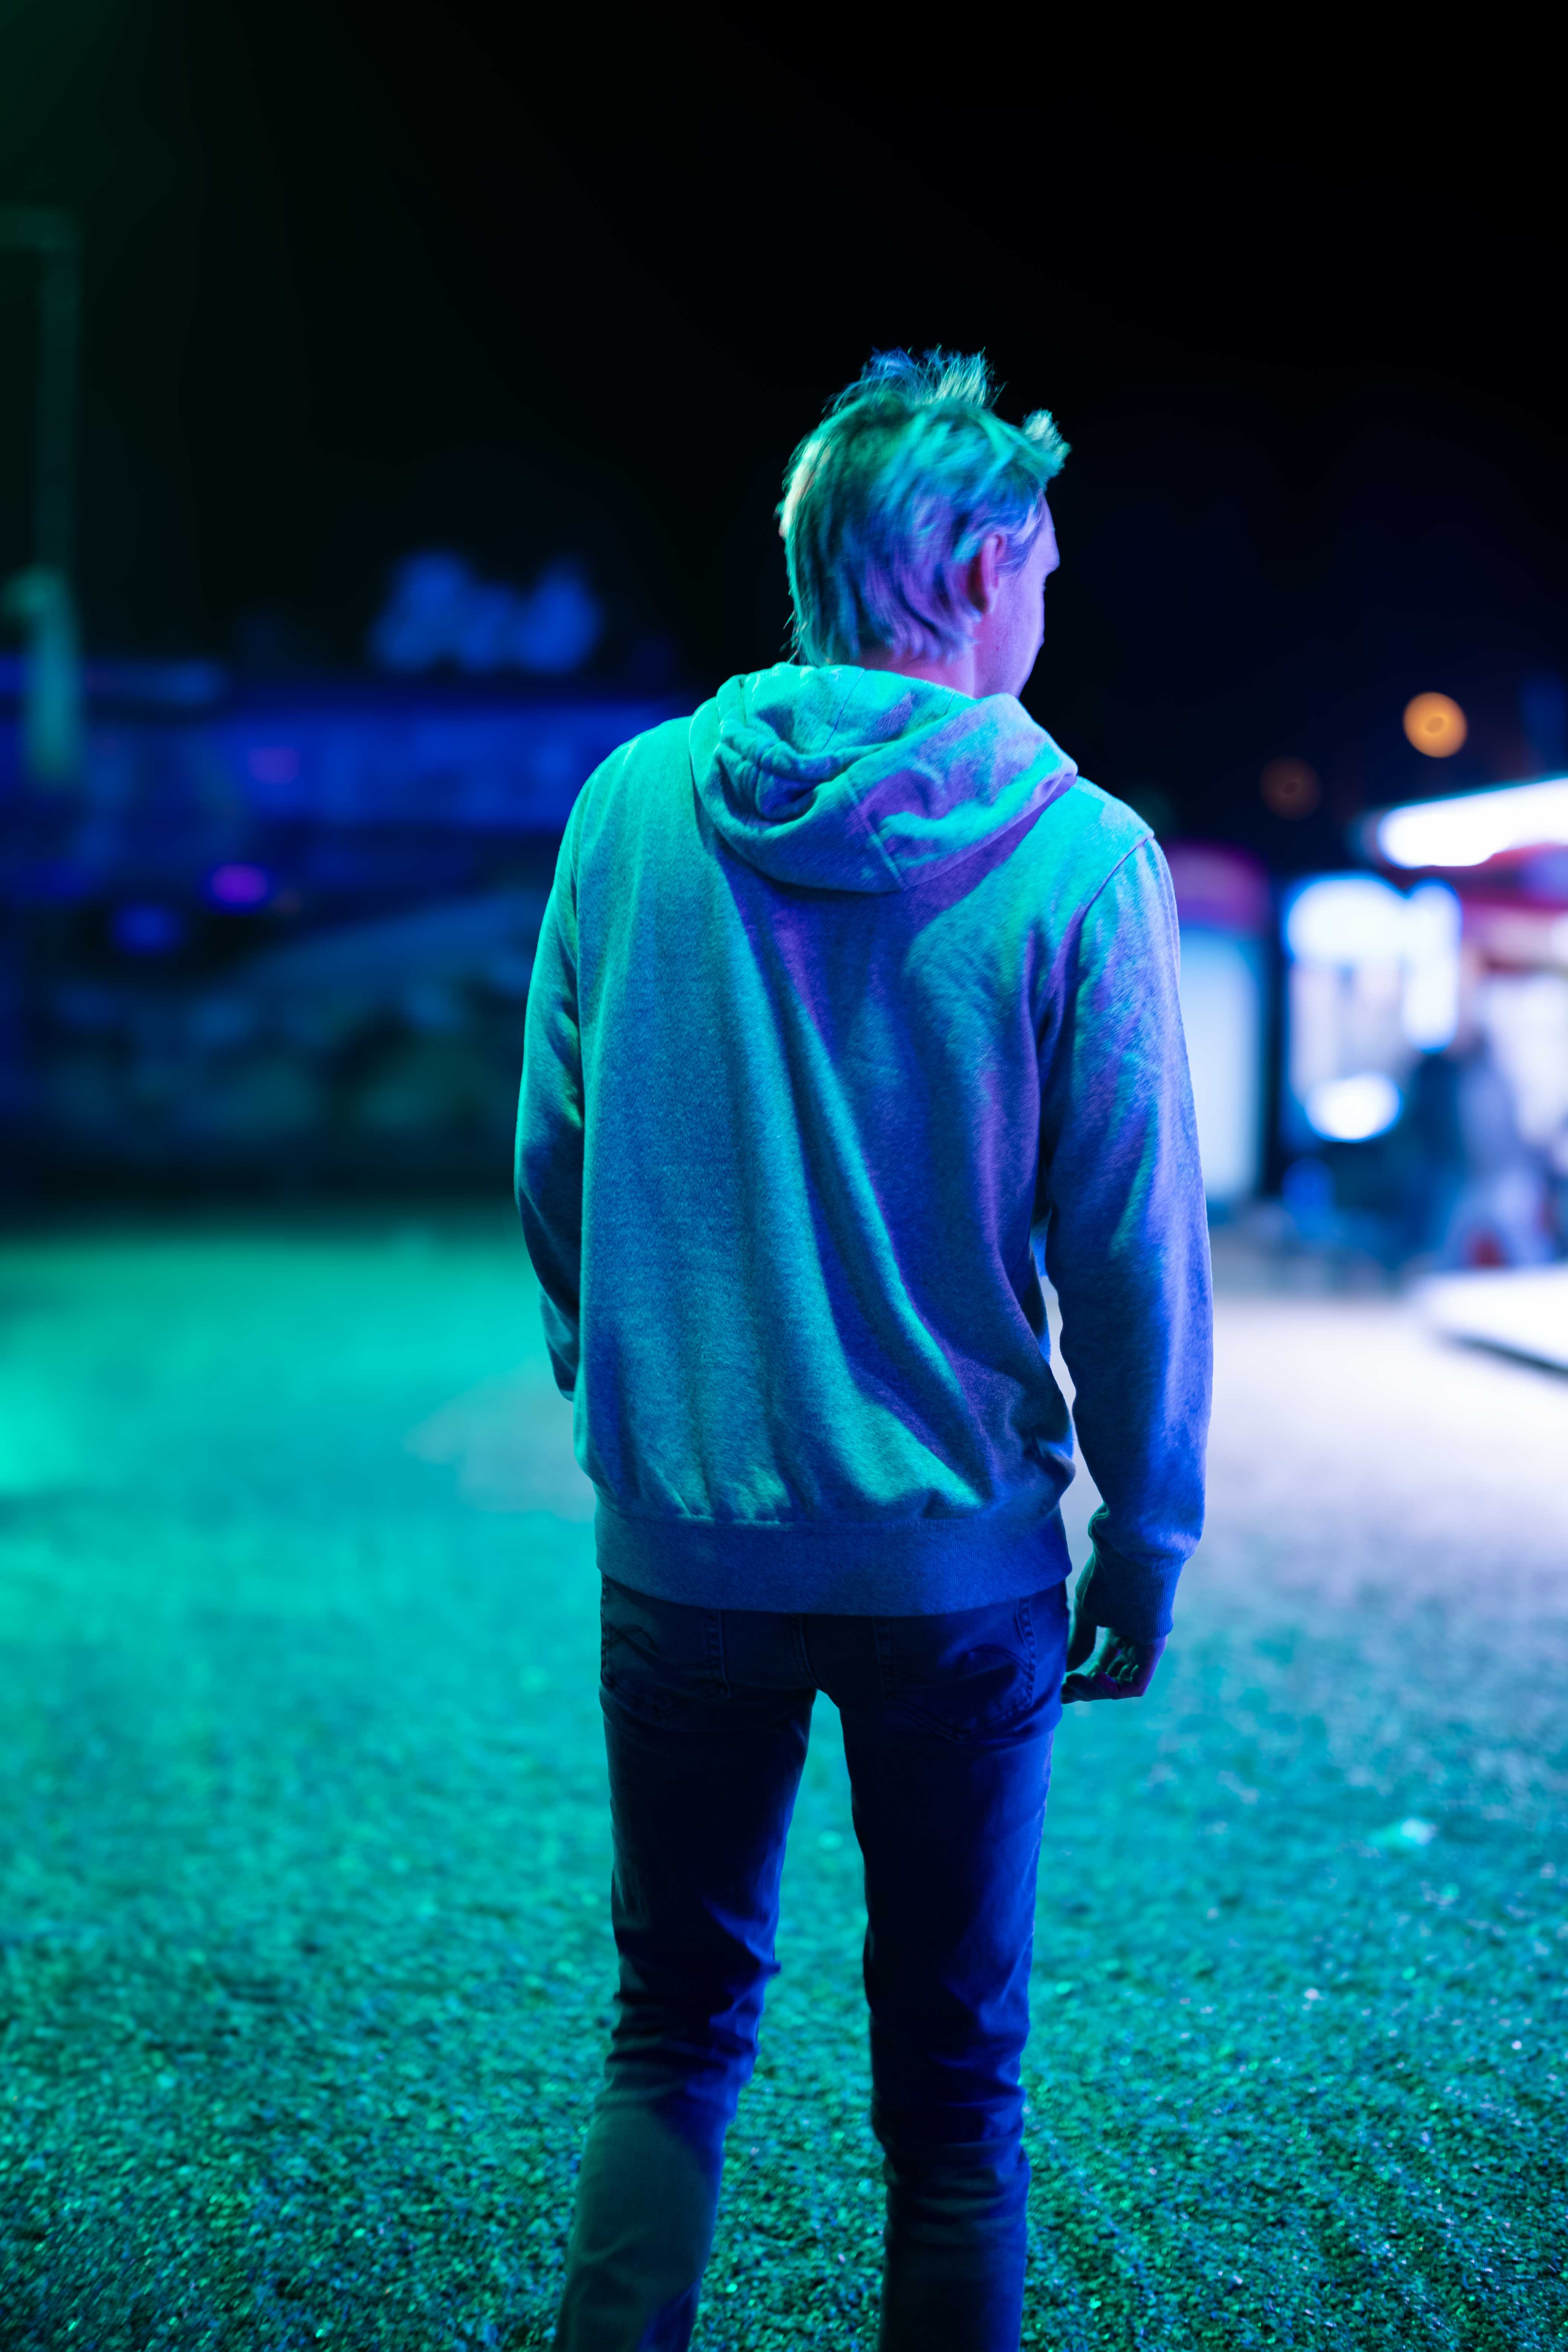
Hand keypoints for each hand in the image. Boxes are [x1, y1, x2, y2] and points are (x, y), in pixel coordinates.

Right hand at [1062, 1584, 1164, 1703]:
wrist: (1129, 1554)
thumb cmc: (1107, 1577)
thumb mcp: (1087, 1612)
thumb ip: (1080, 1642)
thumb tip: (1068, 1669)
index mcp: (1120, 1630)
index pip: (1103, 1664)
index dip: (1082, 1679)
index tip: (1060, 1687)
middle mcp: (1135, 1641)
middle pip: (1112, 1678)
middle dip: (1086, 1689)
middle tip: (1063, 1692)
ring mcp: (1145, 1647)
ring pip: (1122, 1685)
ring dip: (1095, 1691)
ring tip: (1071, 1682)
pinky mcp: (1154, 1650)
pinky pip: (1136, 1685)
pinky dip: (1113, 1690)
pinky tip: (1092, 1677)